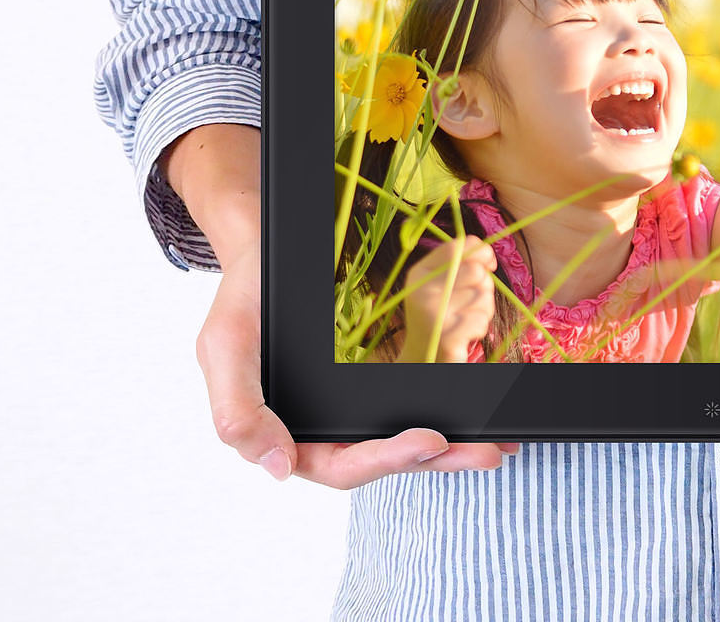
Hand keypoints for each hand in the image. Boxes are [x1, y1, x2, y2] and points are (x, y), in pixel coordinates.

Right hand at [195, 242, 518, 488]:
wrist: (267, 253)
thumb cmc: (244, 301)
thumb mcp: (223, 347)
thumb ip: (237, 412)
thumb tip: (277, 467)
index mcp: (288, 436)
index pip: (342, 465)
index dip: (385, 458)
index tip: (428, 440)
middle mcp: (326, 430)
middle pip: (386, 458)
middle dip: (438, 457)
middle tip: (485, 450)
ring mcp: (355, 406)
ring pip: (407, 436)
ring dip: (454, 444)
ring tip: (496, 441)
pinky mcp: (378, 379)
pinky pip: (415, 401)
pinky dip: (450, 408)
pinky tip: (484, 409)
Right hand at [397, 233, 498, 363]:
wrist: (423, 359)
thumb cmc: (441, 316)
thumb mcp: (442, 285)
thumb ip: (460, 264)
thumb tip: (488, 253)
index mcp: (419, 273)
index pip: (456, 247)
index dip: (481, 251)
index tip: (489, 264)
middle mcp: (421, 291)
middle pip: (476, 271)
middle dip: (484, 286)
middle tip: (472, 302)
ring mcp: (432, 314)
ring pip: (483, 296)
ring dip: (483, 310)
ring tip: (465, 320)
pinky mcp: (445, 337)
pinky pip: (481, 319)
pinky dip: (480, 328)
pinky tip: (465, 335)